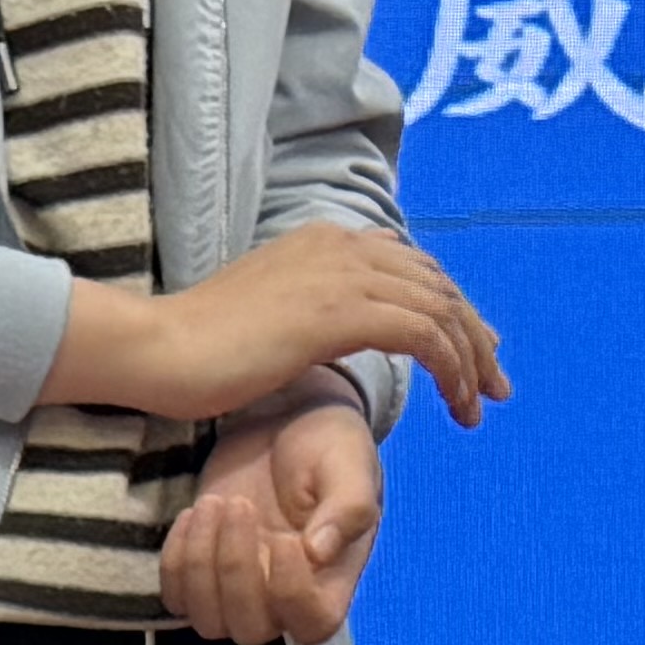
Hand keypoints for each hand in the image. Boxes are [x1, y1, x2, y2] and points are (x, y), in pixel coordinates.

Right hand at [64, 224, 505, 430]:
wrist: (153, 349)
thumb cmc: (189, 350)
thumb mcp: (261, 316)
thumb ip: (305, 310)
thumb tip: (329, 326)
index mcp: (324, 242)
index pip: (411, 267)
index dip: (449, 308)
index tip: (470, 351)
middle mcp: (344, 247)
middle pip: (437, 284)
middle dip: (474, 334)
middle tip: (491, 383)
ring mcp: (344, 276)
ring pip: (441, 309)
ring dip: (471, 358)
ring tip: (479, 403)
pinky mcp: (342, 314)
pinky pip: (425, 335)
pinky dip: (451, 368)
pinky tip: (455, 402)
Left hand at [163, 401, 383, 644]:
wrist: (282, 423)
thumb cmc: (326, 448)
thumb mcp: (349, 467)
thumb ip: (348, 508)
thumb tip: (319, 553)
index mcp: (331, 581)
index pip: (312, 624)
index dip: (291, 593)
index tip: (284, 539)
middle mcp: (283, 601)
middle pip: (250, 629)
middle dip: (236, 569)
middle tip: (238, 505)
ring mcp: (237, 594)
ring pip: (207, 619)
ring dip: (200, 563)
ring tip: (213, 503)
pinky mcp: (200, 578)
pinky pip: (175, 597)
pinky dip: (175, 559)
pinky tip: (193, 513)